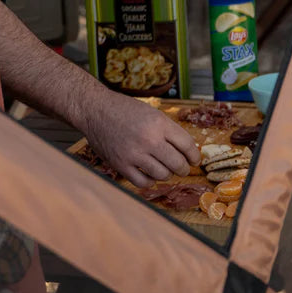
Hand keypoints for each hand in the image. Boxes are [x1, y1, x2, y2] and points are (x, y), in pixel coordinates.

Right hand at [79, 90, 200, 187]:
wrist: (96, 109)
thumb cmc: (125, 109)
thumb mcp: (152, 112)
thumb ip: (168, 130)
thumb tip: (186, 150)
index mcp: (159, 123)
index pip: (187, 145)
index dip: (194, 156)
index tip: (195, 160)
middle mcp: (149, 139)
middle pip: (177, 164)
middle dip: (184, 168)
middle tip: (183, 169)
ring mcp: (134, 154)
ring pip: (162, 175)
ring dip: (167, 174)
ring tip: (166, 170)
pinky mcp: (121, 165)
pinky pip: (143, 183)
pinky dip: (150, 181)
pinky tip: (150, 175)